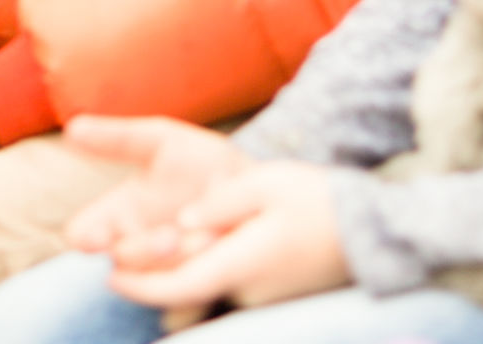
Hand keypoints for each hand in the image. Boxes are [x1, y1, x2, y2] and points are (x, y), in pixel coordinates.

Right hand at [62, 116, 255, 268]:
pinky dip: (198, 270)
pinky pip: (185, 287)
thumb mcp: (161, 140)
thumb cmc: (201, 161)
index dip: (85, 238)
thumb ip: (118, 138)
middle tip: (169, 238)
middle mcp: (136, 243)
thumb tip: (72, 128)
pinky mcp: (194, 280)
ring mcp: (165, 266)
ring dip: (176, 262)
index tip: (96, 236)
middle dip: (143, 251)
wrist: (254, 183)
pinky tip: (217, 249)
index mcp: (119, 212)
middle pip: (120, 259)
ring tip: (202, 240)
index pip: (84, 235)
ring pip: (153, 276)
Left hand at [102, 160, 349, 313]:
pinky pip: (229, 287)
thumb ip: (221, 203)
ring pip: (207, 289)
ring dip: (178, 276)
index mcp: (244, 262)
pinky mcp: (274, 295)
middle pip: (188, 292)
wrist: (371, 230)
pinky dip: (206, 273)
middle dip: (151, 281)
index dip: (141, 285)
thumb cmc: (318, 201)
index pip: (180, 286)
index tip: (111, 275)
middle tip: (115, 261)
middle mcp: (250, 290)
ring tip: (148, 250)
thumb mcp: (266, 185)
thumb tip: (183, 220)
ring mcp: (264, 297)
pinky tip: (197, 250)